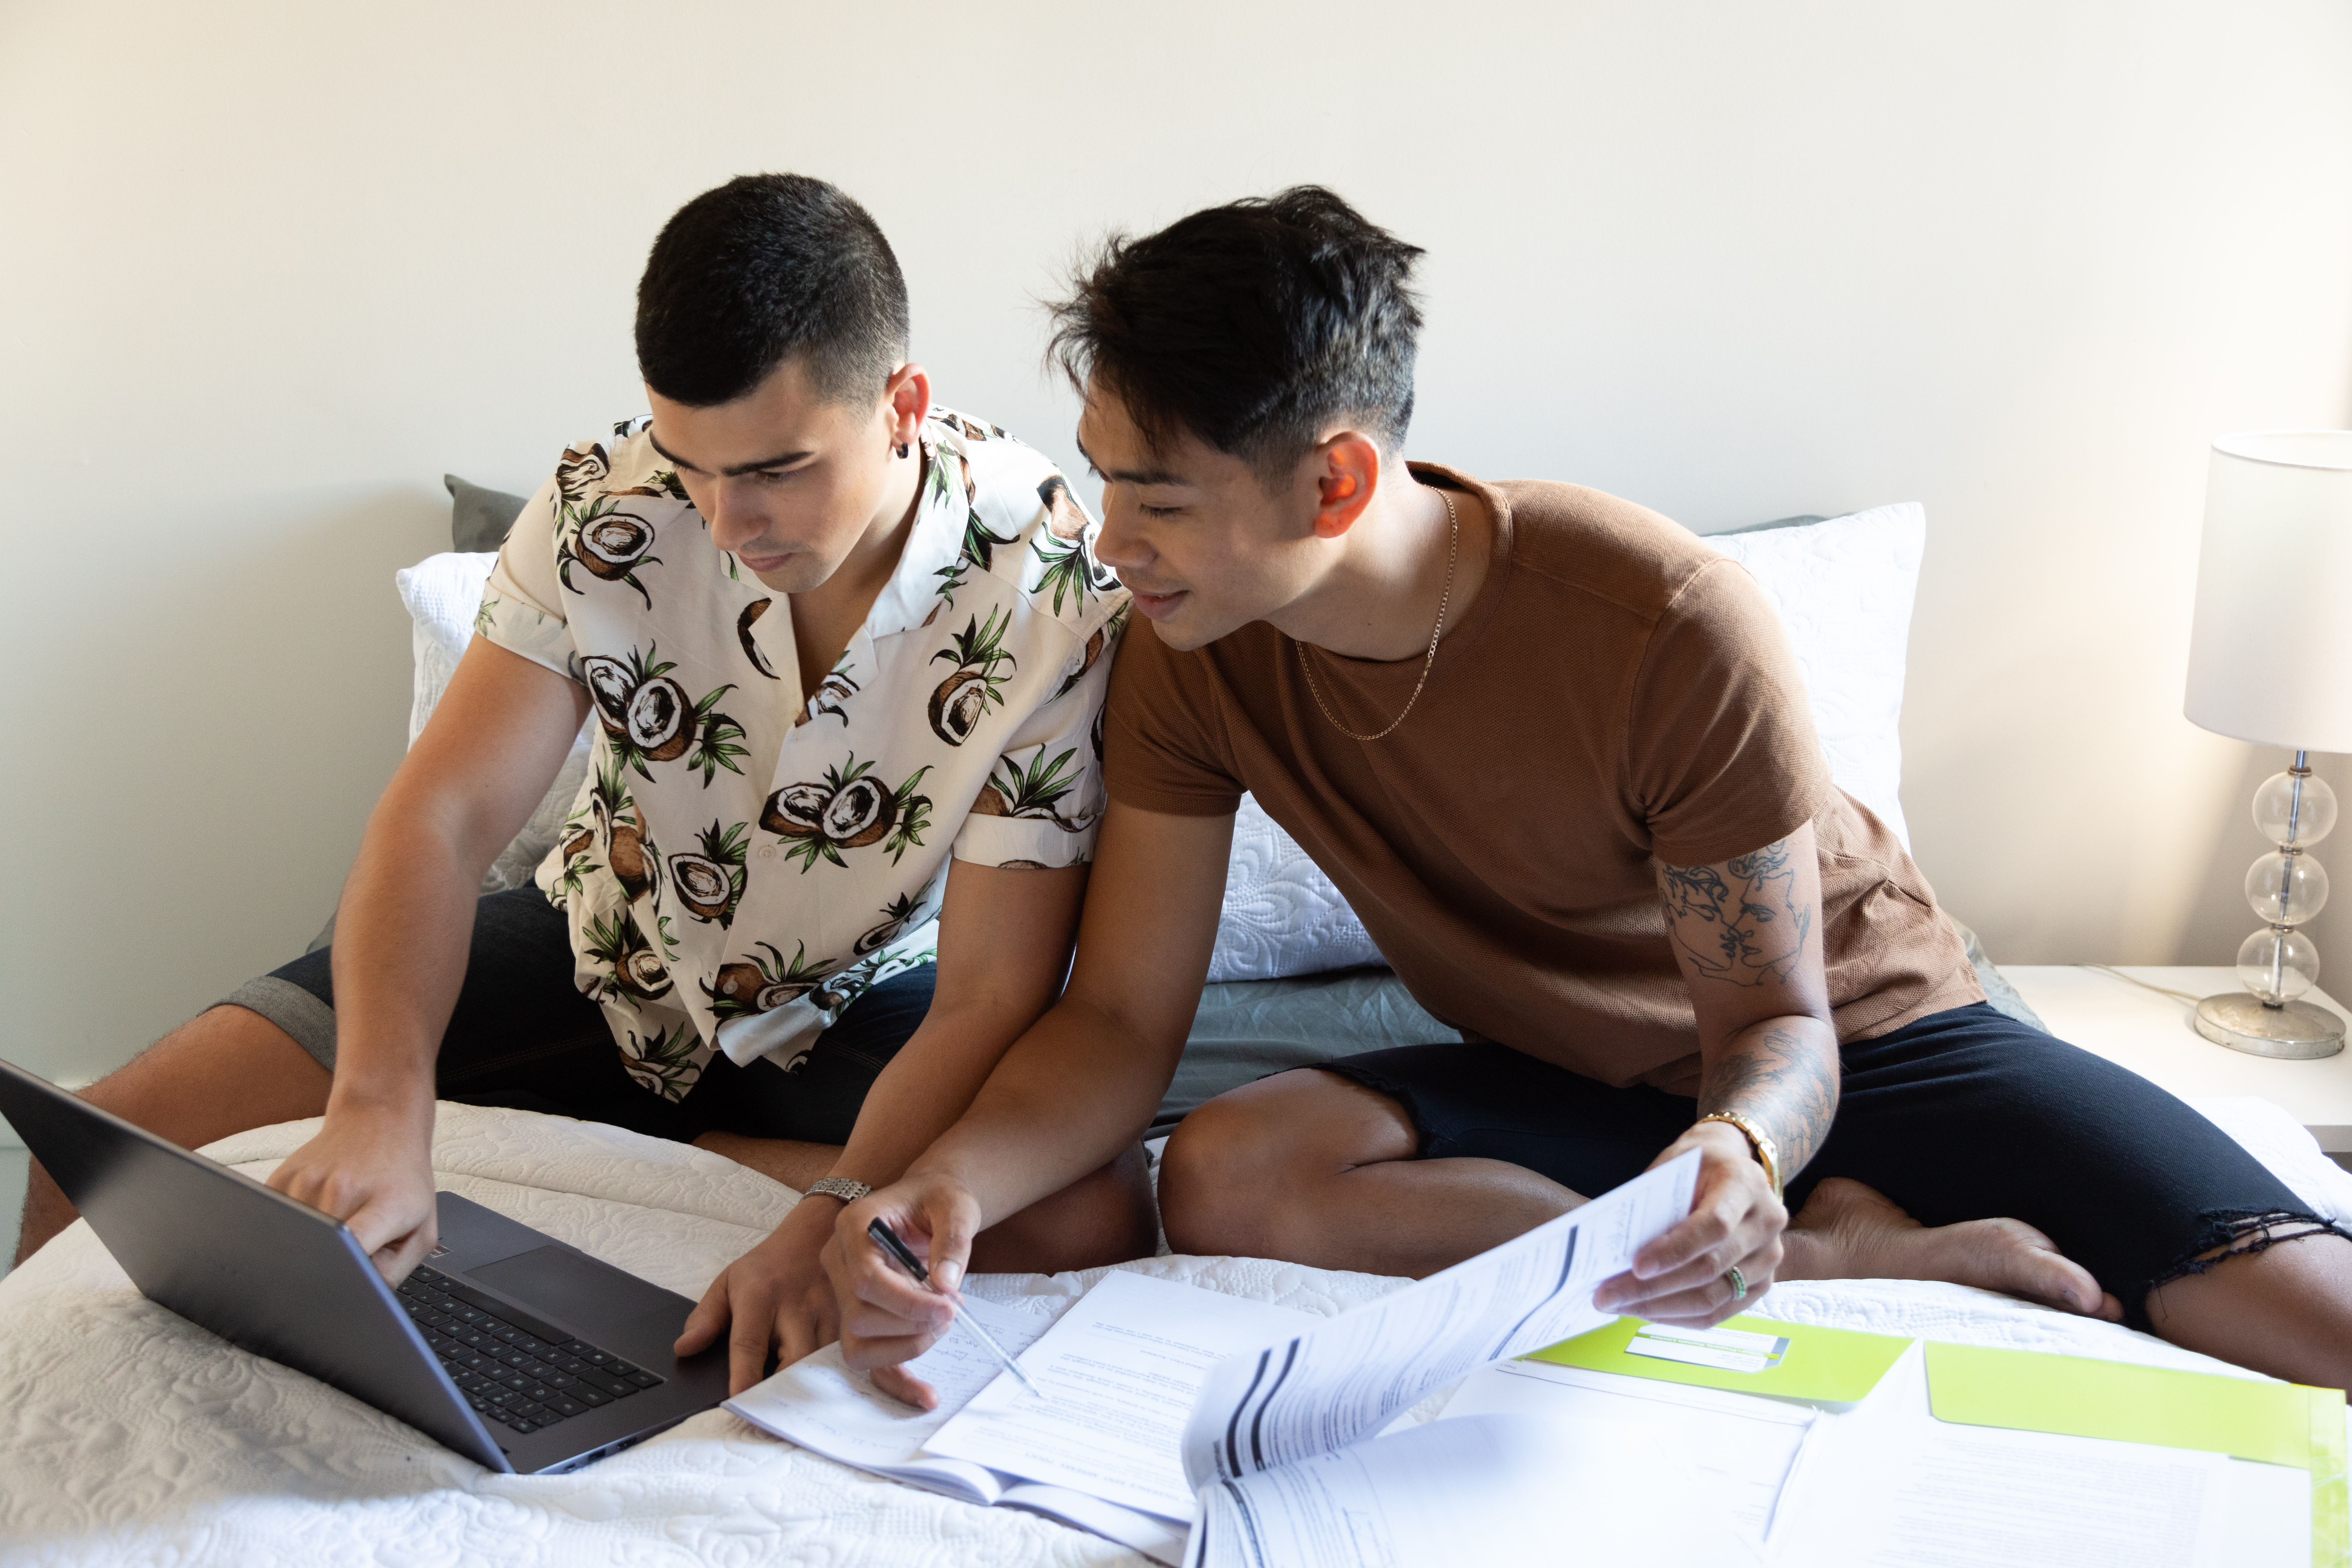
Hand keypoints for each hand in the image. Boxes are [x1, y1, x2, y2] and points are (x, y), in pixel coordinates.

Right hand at [267, 1100, 437, 1282]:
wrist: (380, 1123)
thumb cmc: (404, 1181)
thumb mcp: (421, 1229)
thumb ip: (392, 1272)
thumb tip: (356, 1299)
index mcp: (383, 1204)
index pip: (354, 1248)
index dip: (342, 1278)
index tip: (336, 1293)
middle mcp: (341, 1189)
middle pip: (316, 1252)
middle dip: (324, 1267)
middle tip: (338, 1263)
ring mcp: (306, 1182)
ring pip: (293, 1240)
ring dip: (308, 1246)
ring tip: (334, 1225)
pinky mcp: (280, 1179)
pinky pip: (276, 1223)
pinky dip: (292, 1229)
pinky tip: (315, 1214)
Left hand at [676, 1198, 842, 1395]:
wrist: (816, 1234)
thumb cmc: (767, 1268)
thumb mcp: (728, 1282)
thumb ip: (706, 1317)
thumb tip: (684, 1348)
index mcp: (760, 1297)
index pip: (749, 1343)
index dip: (744, 1376)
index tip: (738, 1403)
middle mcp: (797, 1307)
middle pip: (795, 1360)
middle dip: (783, 1392)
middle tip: (770, 1419)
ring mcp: (828, 1313)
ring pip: (822, 1363)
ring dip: (809, 1389)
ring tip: (796, 1414)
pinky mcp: (849, 1321)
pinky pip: (842, 1356)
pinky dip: (831, 1376)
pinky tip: (824, 1393)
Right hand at [822, 1170, 984, 1410]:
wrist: (929, 1202)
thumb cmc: (938, 1200)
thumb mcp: (955, 1206)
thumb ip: (952, 1240)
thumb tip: (945, 1285)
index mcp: (853, 1226)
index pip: (866, 1279)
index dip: (907, 1302)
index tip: (949, 1308)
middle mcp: (837, 1261)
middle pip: (859, 1315)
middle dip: (910, 1324)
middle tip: (951, 1313)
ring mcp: (842, 1292)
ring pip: (856, 1344)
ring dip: (905, 1347)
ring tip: (941, 1326)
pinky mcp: (857, 1316)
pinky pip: (867, 1358)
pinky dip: (896, 1379)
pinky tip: (926, 1395)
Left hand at [1592, 1121, 1785, 1327]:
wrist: (1731, 1170)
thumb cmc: (1695, 1167)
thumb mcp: (1673, 1167)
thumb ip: (1654, 1204)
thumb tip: (1616, 1250)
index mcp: (1746, 1183)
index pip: (1714, 1226)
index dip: (1675, 1250)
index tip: (1636, 1267)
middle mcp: (1767, 1221)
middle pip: (1711, 1267)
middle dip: (1653, 1287)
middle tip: (1607, 1296)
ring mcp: (1769, 1256)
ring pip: (1713, 1297)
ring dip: (1660, 1307)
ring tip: (1619, 1306)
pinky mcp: (1763, 1283)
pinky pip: (1719, 1311)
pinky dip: (1679, 1316)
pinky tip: (1646, 1311)